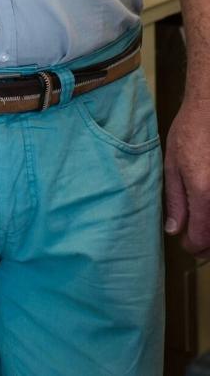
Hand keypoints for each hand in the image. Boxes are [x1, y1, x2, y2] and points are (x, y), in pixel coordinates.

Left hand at [164, 97, 209, 256]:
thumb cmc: (190, 132)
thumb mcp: (173, 164)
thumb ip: (175, 200)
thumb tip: (174, 230)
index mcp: (203, 191)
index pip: (201, 237)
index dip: (192, 247)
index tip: (185, 244)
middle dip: (207, 247)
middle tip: (195, 243)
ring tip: (205, 232)